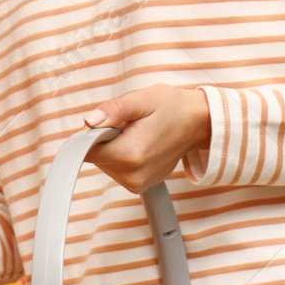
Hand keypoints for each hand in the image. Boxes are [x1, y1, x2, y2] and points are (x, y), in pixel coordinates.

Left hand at [83, 85, 211, 193]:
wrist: (197, 123)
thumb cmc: (172, 108)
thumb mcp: (143, 99)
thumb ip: (114, 110)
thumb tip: (89, 121)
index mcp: (130, 155)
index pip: (87, 150)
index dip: (91, 134)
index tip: (108, 122)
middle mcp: (132, 176)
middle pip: (96, 158)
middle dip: (105, 139)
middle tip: (127, 125)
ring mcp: (137, 184)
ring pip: (105, 164)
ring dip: (114, 148)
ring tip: (136, 134)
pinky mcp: (139, 186)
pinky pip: (116, 170)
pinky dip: (122, 157)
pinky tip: (140, 145)